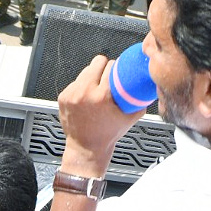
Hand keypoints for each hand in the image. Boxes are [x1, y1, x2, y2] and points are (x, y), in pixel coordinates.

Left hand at [57, 55, 144, 176]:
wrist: (86, 148)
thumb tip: (147, 88)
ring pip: (85, 70)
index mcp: (102, 96)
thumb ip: (140, 101)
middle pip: (97, 62)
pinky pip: (76, 82)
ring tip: (97, 87)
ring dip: (92, 76)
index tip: (119, 72)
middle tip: (108, 76)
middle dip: (104, 66)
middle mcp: (85, 92)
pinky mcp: (63, 97)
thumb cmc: (108, 134)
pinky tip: (86, 97)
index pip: (111, 66)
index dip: (117, 67)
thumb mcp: (130, 118)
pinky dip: (82, 86)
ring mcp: (72, 94)